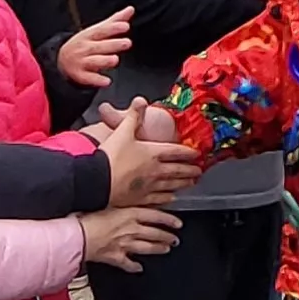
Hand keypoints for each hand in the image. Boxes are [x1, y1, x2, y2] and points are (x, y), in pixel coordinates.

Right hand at [55, 10, 131, 88]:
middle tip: (127, 43)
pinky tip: (107, 81)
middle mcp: (84, 48)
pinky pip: (89, 78)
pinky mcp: (80, 75)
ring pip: (94, 61)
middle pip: (99, 46)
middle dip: (113, 44)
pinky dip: (97, 80)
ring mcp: (82, 62)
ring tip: (115, 60)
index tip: (125, 26)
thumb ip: (114, 21)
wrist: (61, 60)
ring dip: (105, 61)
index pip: (102, 30)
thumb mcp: (96, 31)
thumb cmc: (84, 44)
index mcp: (89, 35)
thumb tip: (130, 9)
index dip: (113, 28)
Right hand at [79, 201, 182, 271]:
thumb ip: (118, 203)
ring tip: (166, 250)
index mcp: (129, 214)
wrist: (77, 235)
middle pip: (154, 233)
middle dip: (167, 237)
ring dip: (158, 249)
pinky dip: (134, 266)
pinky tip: (139, 268)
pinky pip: (128, 263)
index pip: (155, 216)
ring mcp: (125, 245)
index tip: (178, 223)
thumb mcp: (106, 203)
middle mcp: (131, 230)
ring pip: (147, 248)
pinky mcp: (115, 257)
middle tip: (175, 239)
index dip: (169, 220)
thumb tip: (123, 198)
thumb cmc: (87, 217)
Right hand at [90, 98, 204, 206]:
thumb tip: (140, 101)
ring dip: (183, 183)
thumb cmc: (111, 157)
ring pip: (171, 185)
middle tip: (199, 171)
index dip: (187, 152)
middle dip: (190, 170)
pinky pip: (158, 199)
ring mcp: (149, 186)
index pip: (175, 151)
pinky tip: (172, 198)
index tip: (197, 154)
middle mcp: (155, 170)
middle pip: (177, 170)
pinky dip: (167, 198)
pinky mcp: (141, 198)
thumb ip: (133, 116)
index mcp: (152, 153)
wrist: (99, 180)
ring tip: (191, 184)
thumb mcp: (122, 131)